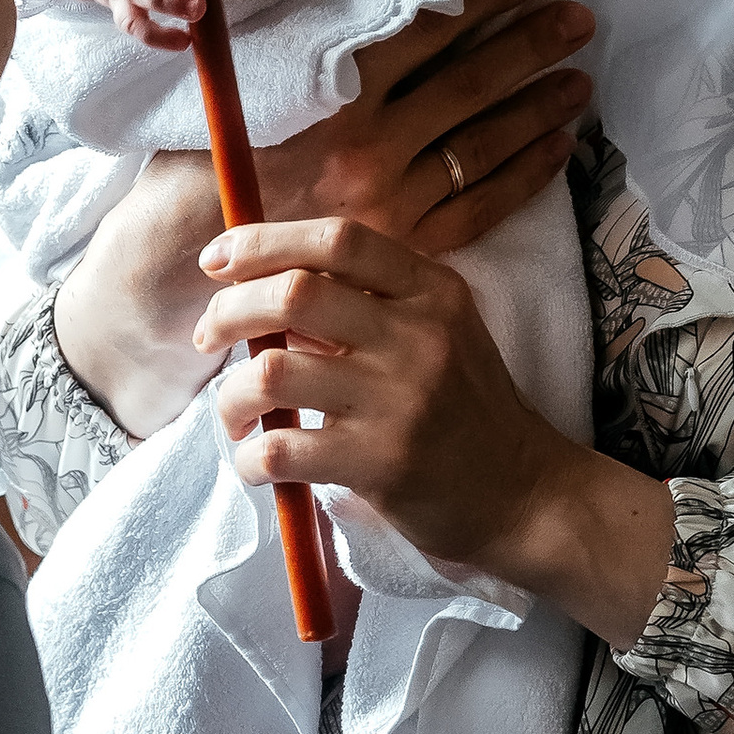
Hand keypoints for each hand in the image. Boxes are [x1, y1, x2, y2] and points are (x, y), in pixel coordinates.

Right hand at [53, 0, 594, 436]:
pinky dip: (525, 173)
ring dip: (539, 104)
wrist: (180, 272)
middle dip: (531, 42)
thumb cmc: (198, 171)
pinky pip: (481, 206)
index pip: (428, 27)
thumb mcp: (235, 90)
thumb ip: (295, 46)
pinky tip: (557, 146)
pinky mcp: (405, 250)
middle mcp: (373, 151)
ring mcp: (395, 205)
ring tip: (580, 75)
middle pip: (470, 82)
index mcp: (334, 99)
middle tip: (578, 15)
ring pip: (485, 143)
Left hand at [195, 214, 675, 649]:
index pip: (338, 238)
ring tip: (234, 414)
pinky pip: (281, 448)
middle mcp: (419, 336)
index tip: (218, 260)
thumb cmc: (467, 412)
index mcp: (432, 292)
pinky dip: (249, 457)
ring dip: (230, 394)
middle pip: (293, 293)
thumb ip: (371, 306)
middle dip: (228, 311)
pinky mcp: (382, 463)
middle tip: (209, 338)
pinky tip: (256, 464)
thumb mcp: (440, 334)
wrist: (524, 495)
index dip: (263, 240)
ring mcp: (401, 400)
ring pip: (272, 372)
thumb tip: (269, 290)